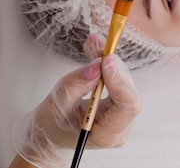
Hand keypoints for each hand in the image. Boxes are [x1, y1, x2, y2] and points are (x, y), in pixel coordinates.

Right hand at [12, 55, 141, 167]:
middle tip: (96, 44)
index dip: (119, 81)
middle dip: (112, 65)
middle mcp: (120, 127)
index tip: (105, 61)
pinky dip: (108, 64)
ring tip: (93, 43)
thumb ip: (76, 85)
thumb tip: (97, 65)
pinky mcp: (119, 103)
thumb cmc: (52, 124)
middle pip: (127, 90)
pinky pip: (119, 80)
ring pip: (124, 82)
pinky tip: (97, 50)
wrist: (51, 133)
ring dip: (109, 61)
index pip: (127, 106)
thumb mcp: (58, 104)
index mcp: (106, 135)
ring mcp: (122, 116)